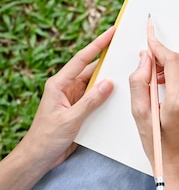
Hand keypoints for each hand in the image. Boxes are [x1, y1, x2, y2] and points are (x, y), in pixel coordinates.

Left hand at [20, 27, 115, 171]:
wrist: (39, 158)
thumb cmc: (47, 138)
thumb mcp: (70, 119)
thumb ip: (90, 101)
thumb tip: (109, 82)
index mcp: (59, 84)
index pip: (81, 59)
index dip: (98, 44)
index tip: (111, 32)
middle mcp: (67, 87)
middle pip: (92, 68)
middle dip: (109, 58)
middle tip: (126, 48)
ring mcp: (74, 98)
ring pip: (97, 83)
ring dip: (111, 78)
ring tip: (129, 70)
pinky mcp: (80, 108)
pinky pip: (97, 97)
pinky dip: (109, 94)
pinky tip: (122, 94)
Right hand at [129, 31, 178, 177]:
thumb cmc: (160, 146)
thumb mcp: (140, 115)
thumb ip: (139, 83)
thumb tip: (145, 59)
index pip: (172, 60)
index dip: (159, 46)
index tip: (149, 36)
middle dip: (164, 55)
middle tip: (148, 64)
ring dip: (174, 62)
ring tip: (157, 77)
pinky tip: (168, 83)